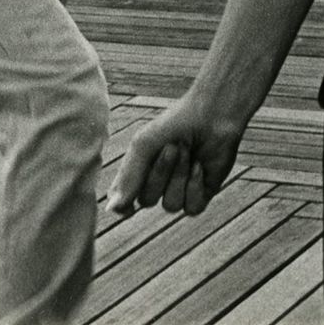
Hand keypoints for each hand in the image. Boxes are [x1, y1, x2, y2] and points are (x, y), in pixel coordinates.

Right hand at [107, 95, 243, 216]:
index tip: (129, 204)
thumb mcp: (144, 145)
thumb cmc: (174, 124)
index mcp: (139, 172)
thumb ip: (128, 177)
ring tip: (187, 151)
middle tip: (172, 147)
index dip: (124, 205)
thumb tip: (112, 209)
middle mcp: (157, 185)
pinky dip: (195, 185)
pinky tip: (199, 165)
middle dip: (160, 173)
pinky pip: (191, 208)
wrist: (210, 115)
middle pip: (147, 200)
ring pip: (171, 205)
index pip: (124, 201)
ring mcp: (180, 191)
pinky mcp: (201, 194)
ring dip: (179, 176)